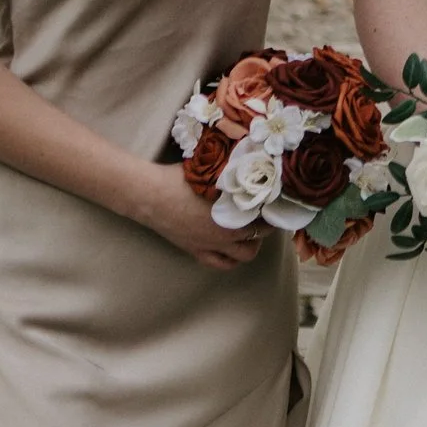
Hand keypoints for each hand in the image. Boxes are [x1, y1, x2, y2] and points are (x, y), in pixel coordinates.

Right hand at [133, 164, 265, 271]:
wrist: (150, 195)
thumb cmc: (180, 178)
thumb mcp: (213, 170)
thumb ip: (233, 172)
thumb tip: (251, 162)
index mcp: (233, 213)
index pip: (265, 216)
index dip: (273, 208)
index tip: (276, 200)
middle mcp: (226, 234)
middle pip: (258, 237)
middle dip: (265, 227)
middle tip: (265, 214)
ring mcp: (210, 246)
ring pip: (243, 256)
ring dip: (251, 244)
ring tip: (250, 231)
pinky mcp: (196, 252)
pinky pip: (220, 264)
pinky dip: (230, 259)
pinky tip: (230, 247)